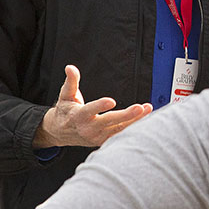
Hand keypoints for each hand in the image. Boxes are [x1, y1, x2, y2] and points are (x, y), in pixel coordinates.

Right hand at [33, 65, 151, 148]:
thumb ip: (71, 82)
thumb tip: (70, 67)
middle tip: (139, 108)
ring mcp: (97, 137)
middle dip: (126, 115)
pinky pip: (121, 134)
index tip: (111, 101)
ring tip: (147, 108)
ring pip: (119, 128)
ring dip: (135, 119)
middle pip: (109, 122)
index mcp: (78, 116)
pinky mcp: (104, 140)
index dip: (100, 106)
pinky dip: (133, 126)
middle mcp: (88, 128)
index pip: (89, 110)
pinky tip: (145, 117)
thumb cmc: (65, 112)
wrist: (61, 133)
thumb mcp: (65, 95)